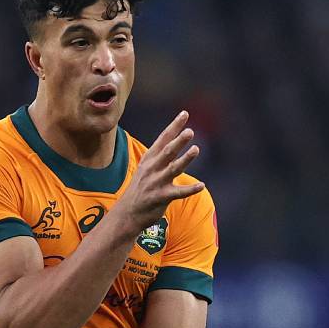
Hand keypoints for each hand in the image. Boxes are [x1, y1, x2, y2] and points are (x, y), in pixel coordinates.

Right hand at [115, 112, 205, 227]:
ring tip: (196, 149)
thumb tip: (176, 140)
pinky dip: (190, 189)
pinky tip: (202, 186)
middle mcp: (152, 169)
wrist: (127, 213)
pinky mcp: (160, 197)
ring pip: (173, 169)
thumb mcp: (146, 168)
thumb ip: (160, 155)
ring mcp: (156, 183)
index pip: (163, 138)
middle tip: (190, 131)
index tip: (185, 114)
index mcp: (149, 159)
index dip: (174, 126)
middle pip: (168, 151)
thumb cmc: (141, 189)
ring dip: (185, 159)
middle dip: (178, 141)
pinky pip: (178, 192)